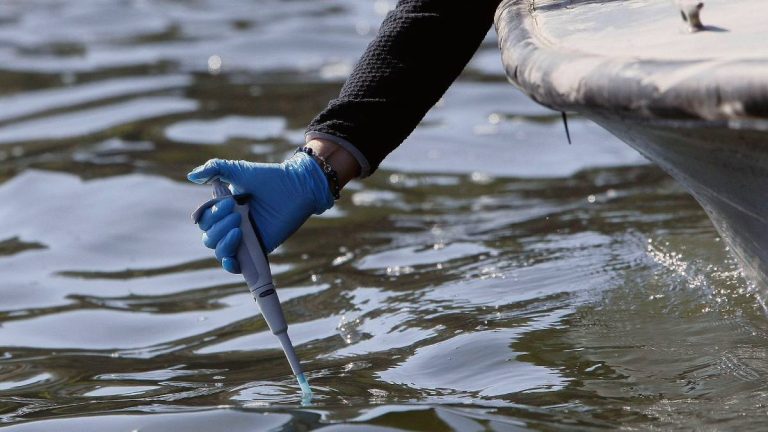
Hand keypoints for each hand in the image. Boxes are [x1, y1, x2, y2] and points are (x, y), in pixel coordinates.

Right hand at [187, 152, 334, 272]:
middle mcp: (231, 225)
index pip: (204, 220)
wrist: (296, 187)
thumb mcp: (238, 170)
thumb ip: (215, 169)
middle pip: (209, 237)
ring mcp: (244, 239)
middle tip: (237, 213)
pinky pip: (238, 265)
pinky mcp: (258, 249)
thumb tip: (192, 175)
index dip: (210, 215)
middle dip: (219, 226)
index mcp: (224, 209)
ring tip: (238, 230)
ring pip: (219, 251)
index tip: (228, 202)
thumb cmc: (269, 177)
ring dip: (223, 243)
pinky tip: (233, 259)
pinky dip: (231, 265)